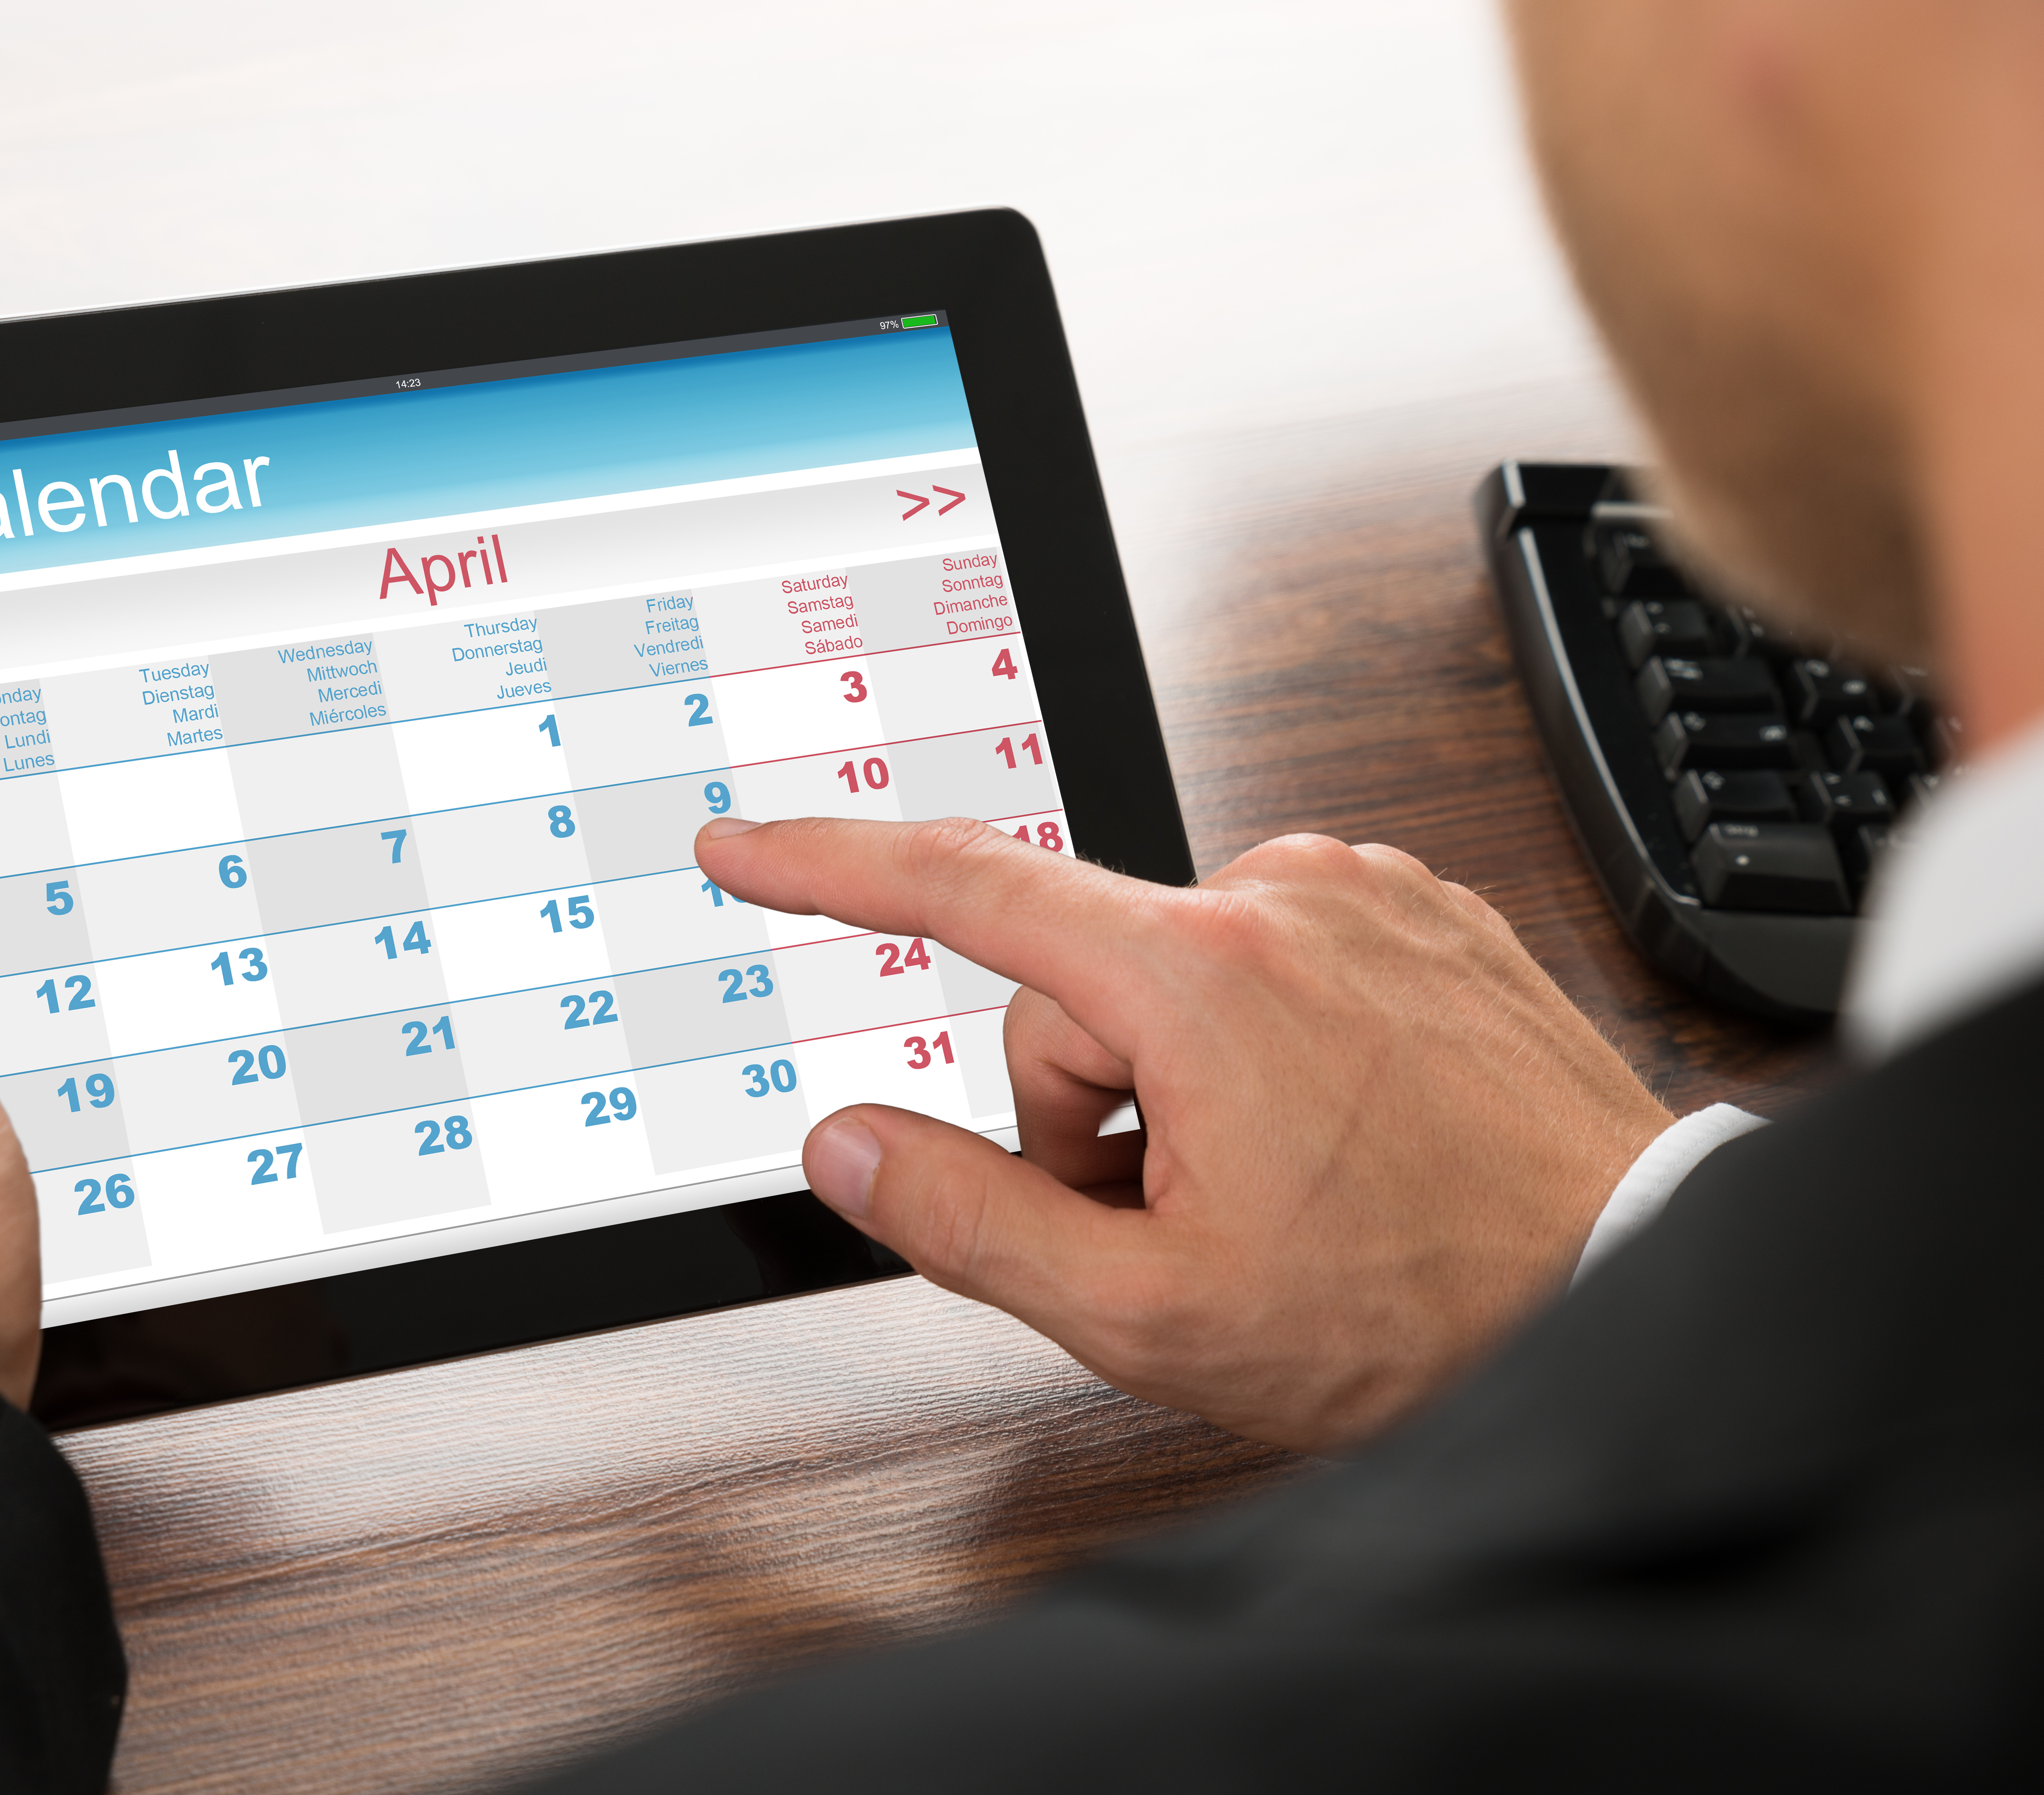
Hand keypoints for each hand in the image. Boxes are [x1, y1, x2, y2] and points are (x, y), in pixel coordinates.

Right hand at [696, 817, 1672, 1455]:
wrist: (1627, 1278)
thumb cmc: (1423, 1306)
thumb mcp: (1153, 1312)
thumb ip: (969, 1222)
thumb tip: (849, 1147)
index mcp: (1201, 976)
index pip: (959, 887)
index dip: (824, 865)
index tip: (741, 846)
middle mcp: (1280, 895)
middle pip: (1072, 988)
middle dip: (1083, 1112)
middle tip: (1171, 1220)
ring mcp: (1358, 893)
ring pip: (1167, 978)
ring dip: (1175, 1082)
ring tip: (1270, 1184)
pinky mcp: (1414, 909)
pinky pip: (1266, 959)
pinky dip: (1260, 1043)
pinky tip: (1327, 1130)